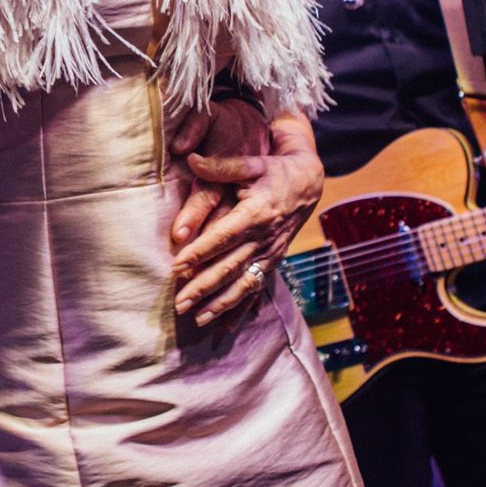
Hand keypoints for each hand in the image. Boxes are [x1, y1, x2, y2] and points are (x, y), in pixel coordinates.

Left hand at [169, 107, 324, 326]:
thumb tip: (190, 159)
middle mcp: (264, 239)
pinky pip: (257, 289)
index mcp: (256, 213)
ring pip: (243, 284)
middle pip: (230, 267)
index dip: (200, 252)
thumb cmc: (273, 170)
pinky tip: (225, 327)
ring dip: (220, 304)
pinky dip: (241, 309)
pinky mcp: (273, 262)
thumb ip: (221, 166)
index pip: (223, 237)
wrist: (308, 183)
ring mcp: (271, 254)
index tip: (177, 266)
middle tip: (179, 303)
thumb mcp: (251, 163)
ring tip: (198, 319)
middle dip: (204, 287)